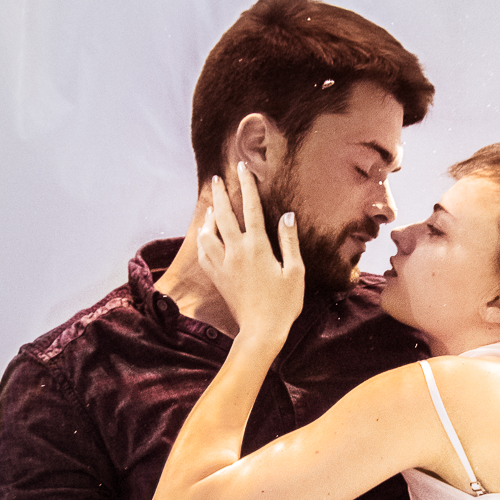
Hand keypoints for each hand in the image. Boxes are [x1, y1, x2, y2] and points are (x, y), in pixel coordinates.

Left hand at [196, 162, 304, 345]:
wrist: (261, 331)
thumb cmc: (284, 303)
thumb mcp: (295, 271)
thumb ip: (289, 241)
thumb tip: (287, 216)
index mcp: (257, 246)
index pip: (251, 208)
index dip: (247, 185)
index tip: (243, 167)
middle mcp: (236, 251)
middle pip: (224, 214)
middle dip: (222, 193)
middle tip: (219, 178)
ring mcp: (223, 264)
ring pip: (208, 233)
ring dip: (209, 216)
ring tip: (212, 206)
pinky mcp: (217, 277)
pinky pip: (204, 252)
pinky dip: (203, 239)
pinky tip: (205, 235)